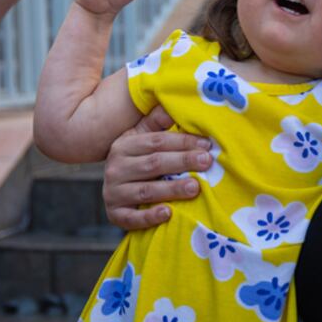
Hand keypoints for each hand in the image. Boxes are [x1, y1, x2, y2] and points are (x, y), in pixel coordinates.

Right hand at [102, 107, 212, 229]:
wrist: (114, 191)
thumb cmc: (136, 161)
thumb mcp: (140, 138)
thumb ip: (155, 123)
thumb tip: (171, 103)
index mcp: (123, 145)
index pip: (156, 142)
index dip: (182, 142)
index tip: (207, 144)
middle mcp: (115, 168)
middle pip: (154, 164)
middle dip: (183, 162)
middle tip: (207, 162)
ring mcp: (114, 193)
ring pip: (146, 191)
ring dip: (172, 189)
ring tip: (196, 188)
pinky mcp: (115, 215)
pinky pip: (133, 218)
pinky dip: (150, 216)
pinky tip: (168, 213)